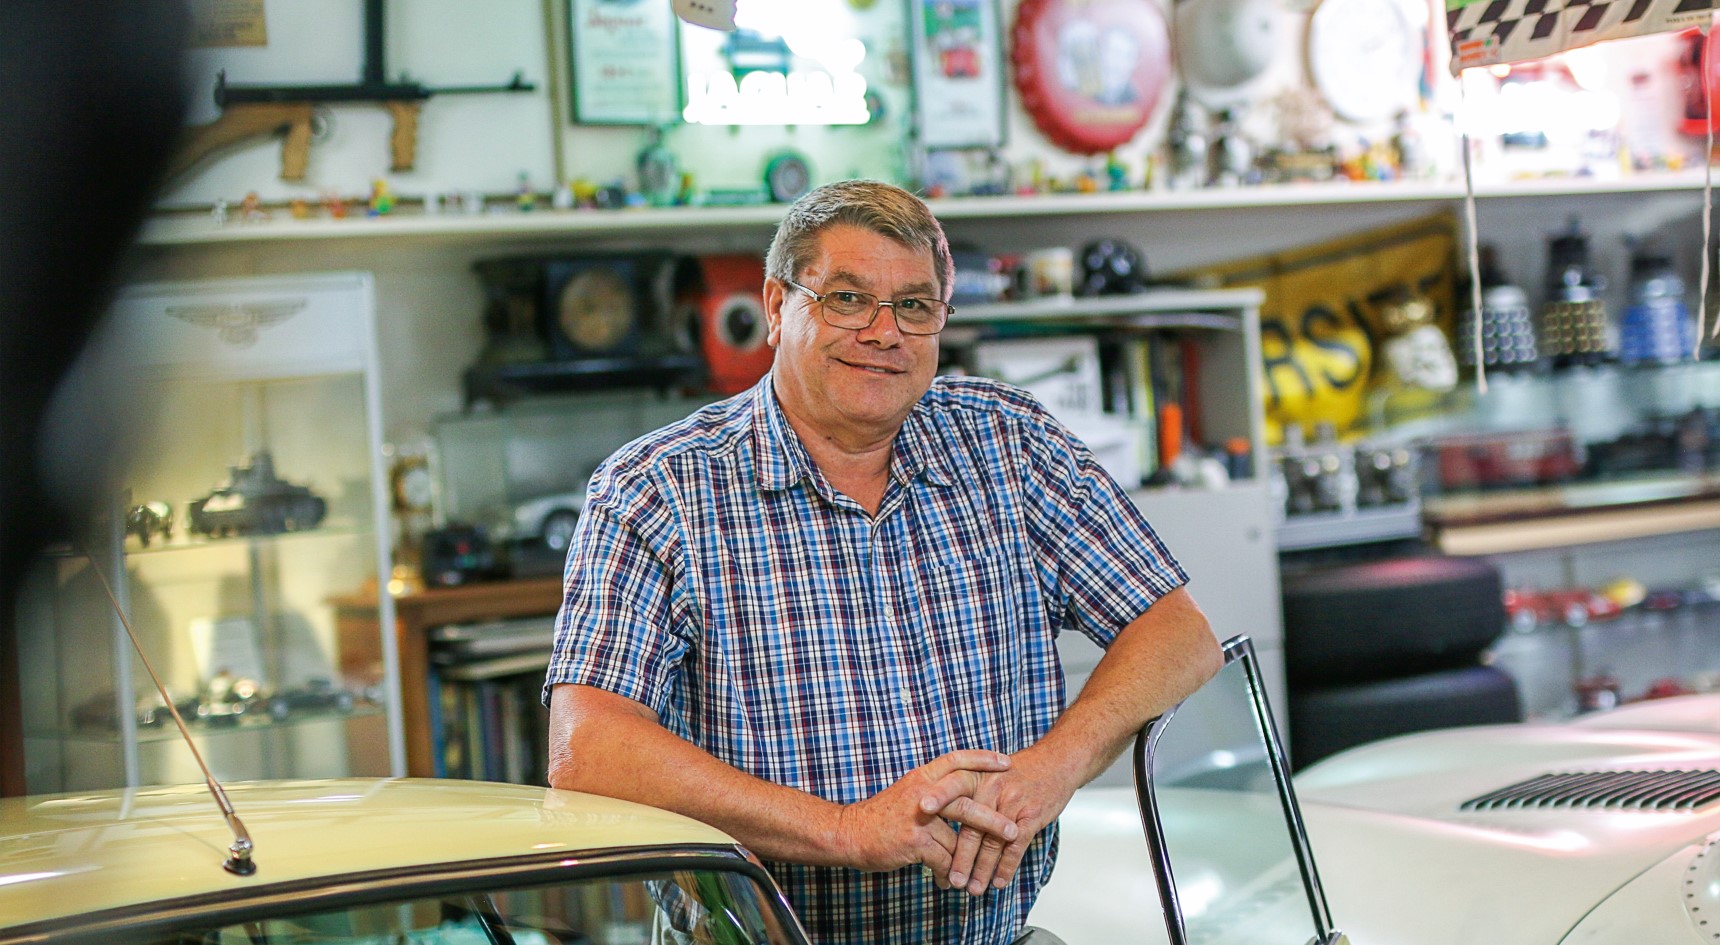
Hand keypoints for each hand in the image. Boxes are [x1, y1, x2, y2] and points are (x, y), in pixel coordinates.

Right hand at [835, 749, 1019, 882]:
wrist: (848, 833)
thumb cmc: (879, 817)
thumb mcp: (906, 793)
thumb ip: (932, 793)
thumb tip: (960, 799)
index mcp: (921, 777)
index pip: (956, 760)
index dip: (983, 759)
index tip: (1006, 761)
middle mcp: (922, 793)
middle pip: (967, 802)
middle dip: (993, 819)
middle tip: (1013, 830)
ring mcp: (919, 817)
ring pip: (958, 838)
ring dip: (969, 858)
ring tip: (980, 870)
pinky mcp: (914, 841)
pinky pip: (943, 860)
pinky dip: (948, 873)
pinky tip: (948, 881)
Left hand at [940, 746, 1078, 895]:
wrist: (1055, 762)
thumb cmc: (1018, 771)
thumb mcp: (987, 771)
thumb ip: (965, 789)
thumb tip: (938, 814)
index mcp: (977, 775)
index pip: (952, 785)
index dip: (937, 797)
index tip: (920, 811)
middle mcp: (992, 787)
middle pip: (971, 825)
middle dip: (960, 857)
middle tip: (951, 878)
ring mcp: (1012, 802)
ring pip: (992, 842)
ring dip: (982, 869)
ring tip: (973, 888)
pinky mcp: (1031, 816)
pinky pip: (1016, 847)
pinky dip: (1006, 867)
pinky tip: (998, 881)